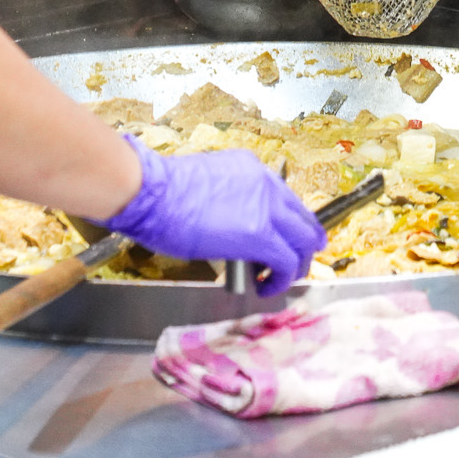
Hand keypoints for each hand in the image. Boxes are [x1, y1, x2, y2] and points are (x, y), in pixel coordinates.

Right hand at [105, 135, 326, 289]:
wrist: (152, 193)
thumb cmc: (163, 190)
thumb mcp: (208, 184)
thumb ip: (231, 200)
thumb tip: (233, 225)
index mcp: (253, 169)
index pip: (287, 200)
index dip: (289, 226)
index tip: (283, 242)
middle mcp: (267, 184)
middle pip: (305, 220)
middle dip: (303, 247)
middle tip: (292, 265)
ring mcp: (267, 209)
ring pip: (304, 242)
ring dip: (296, 265)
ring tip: (279, 280)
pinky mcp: (261, 236)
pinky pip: (287, 262)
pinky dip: (282, 280)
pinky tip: (266, 288)